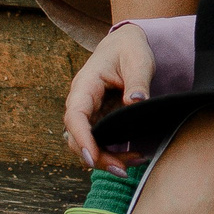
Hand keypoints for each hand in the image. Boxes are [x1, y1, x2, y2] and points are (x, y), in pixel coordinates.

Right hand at [63, 24, 155, 173]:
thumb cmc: (129, 48)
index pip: (75, 116)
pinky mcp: (101, 119)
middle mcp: (82, 102)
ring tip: (133, 165)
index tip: (91, 157)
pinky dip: (114, 152)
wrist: (126, 43)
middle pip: (78, 137)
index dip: (81, 138)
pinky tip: (133, 157)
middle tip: (122, 170)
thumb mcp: (138, 59)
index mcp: (85, 85)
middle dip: (97, 157)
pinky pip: (101, 140)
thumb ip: (138, 80)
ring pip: (89, 143)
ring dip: (106, 158)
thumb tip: (136, 101)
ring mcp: (90, 113)